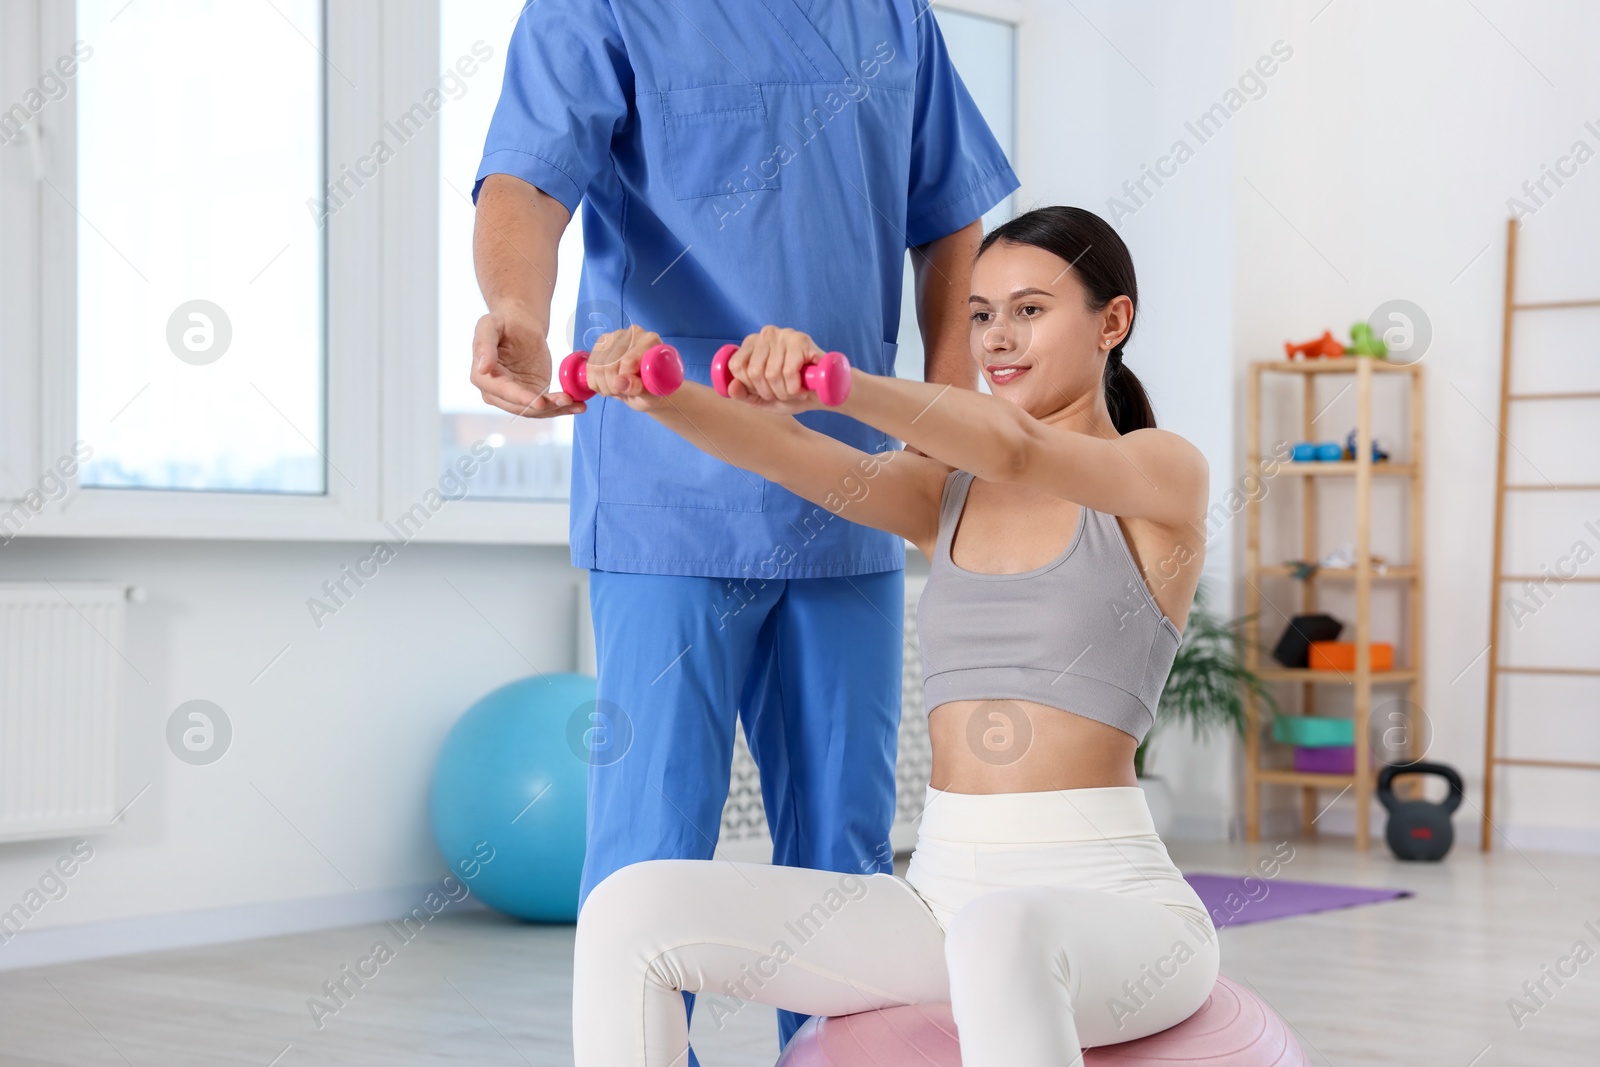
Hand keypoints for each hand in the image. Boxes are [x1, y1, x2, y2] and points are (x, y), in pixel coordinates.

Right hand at [470, 303, 585, 417]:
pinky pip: (546, 406)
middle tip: (566, 400)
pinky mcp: (533, 395)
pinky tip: (578, 406)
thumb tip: (483, 369)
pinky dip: (563, 407)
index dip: (521, 398)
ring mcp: (515, 396)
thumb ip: (484, 345)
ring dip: (556, 409)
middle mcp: (496, 393)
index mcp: (482, 377)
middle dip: (544, 406)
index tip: (539, 402)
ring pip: (535, 410)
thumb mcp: (489, 325)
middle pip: (520, 406)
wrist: (520, 324)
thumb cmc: (503, 322)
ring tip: (576, 404)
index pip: (502, 392)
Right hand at [583, 325, 669, 411]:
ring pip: (597, 367)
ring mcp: (615, 336)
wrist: (645, 387)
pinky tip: (607, 384)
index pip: (628, 361)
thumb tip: (620, 382)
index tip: (631, 391)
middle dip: (613, 386)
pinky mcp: (602, 342)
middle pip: (610, 364)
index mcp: (651, 341)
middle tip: (623, 392)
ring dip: (604, 386)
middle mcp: (633, 333)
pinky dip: (595, 382)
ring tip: (616, 389)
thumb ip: (640, 389)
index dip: (624, 381)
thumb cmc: (652, 389)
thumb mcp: (651, 395)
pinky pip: (590, 367)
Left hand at [723, 326, 825, 413]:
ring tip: (795, 391)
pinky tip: (802, 388)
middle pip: (754, 372)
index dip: (750, 386)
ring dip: (784, 393)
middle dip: (769, 392)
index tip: (766, 391)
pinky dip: (795, 388)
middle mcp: (766, 334)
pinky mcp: (801, 339)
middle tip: (784, 394)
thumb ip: (743, 394)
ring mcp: (784, 334)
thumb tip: (732, 386)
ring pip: (771, 374)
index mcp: (752, 343)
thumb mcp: (762, 399)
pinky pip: (788, 372)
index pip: (736, 366)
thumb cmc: (792, 393)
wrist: (823, 394)